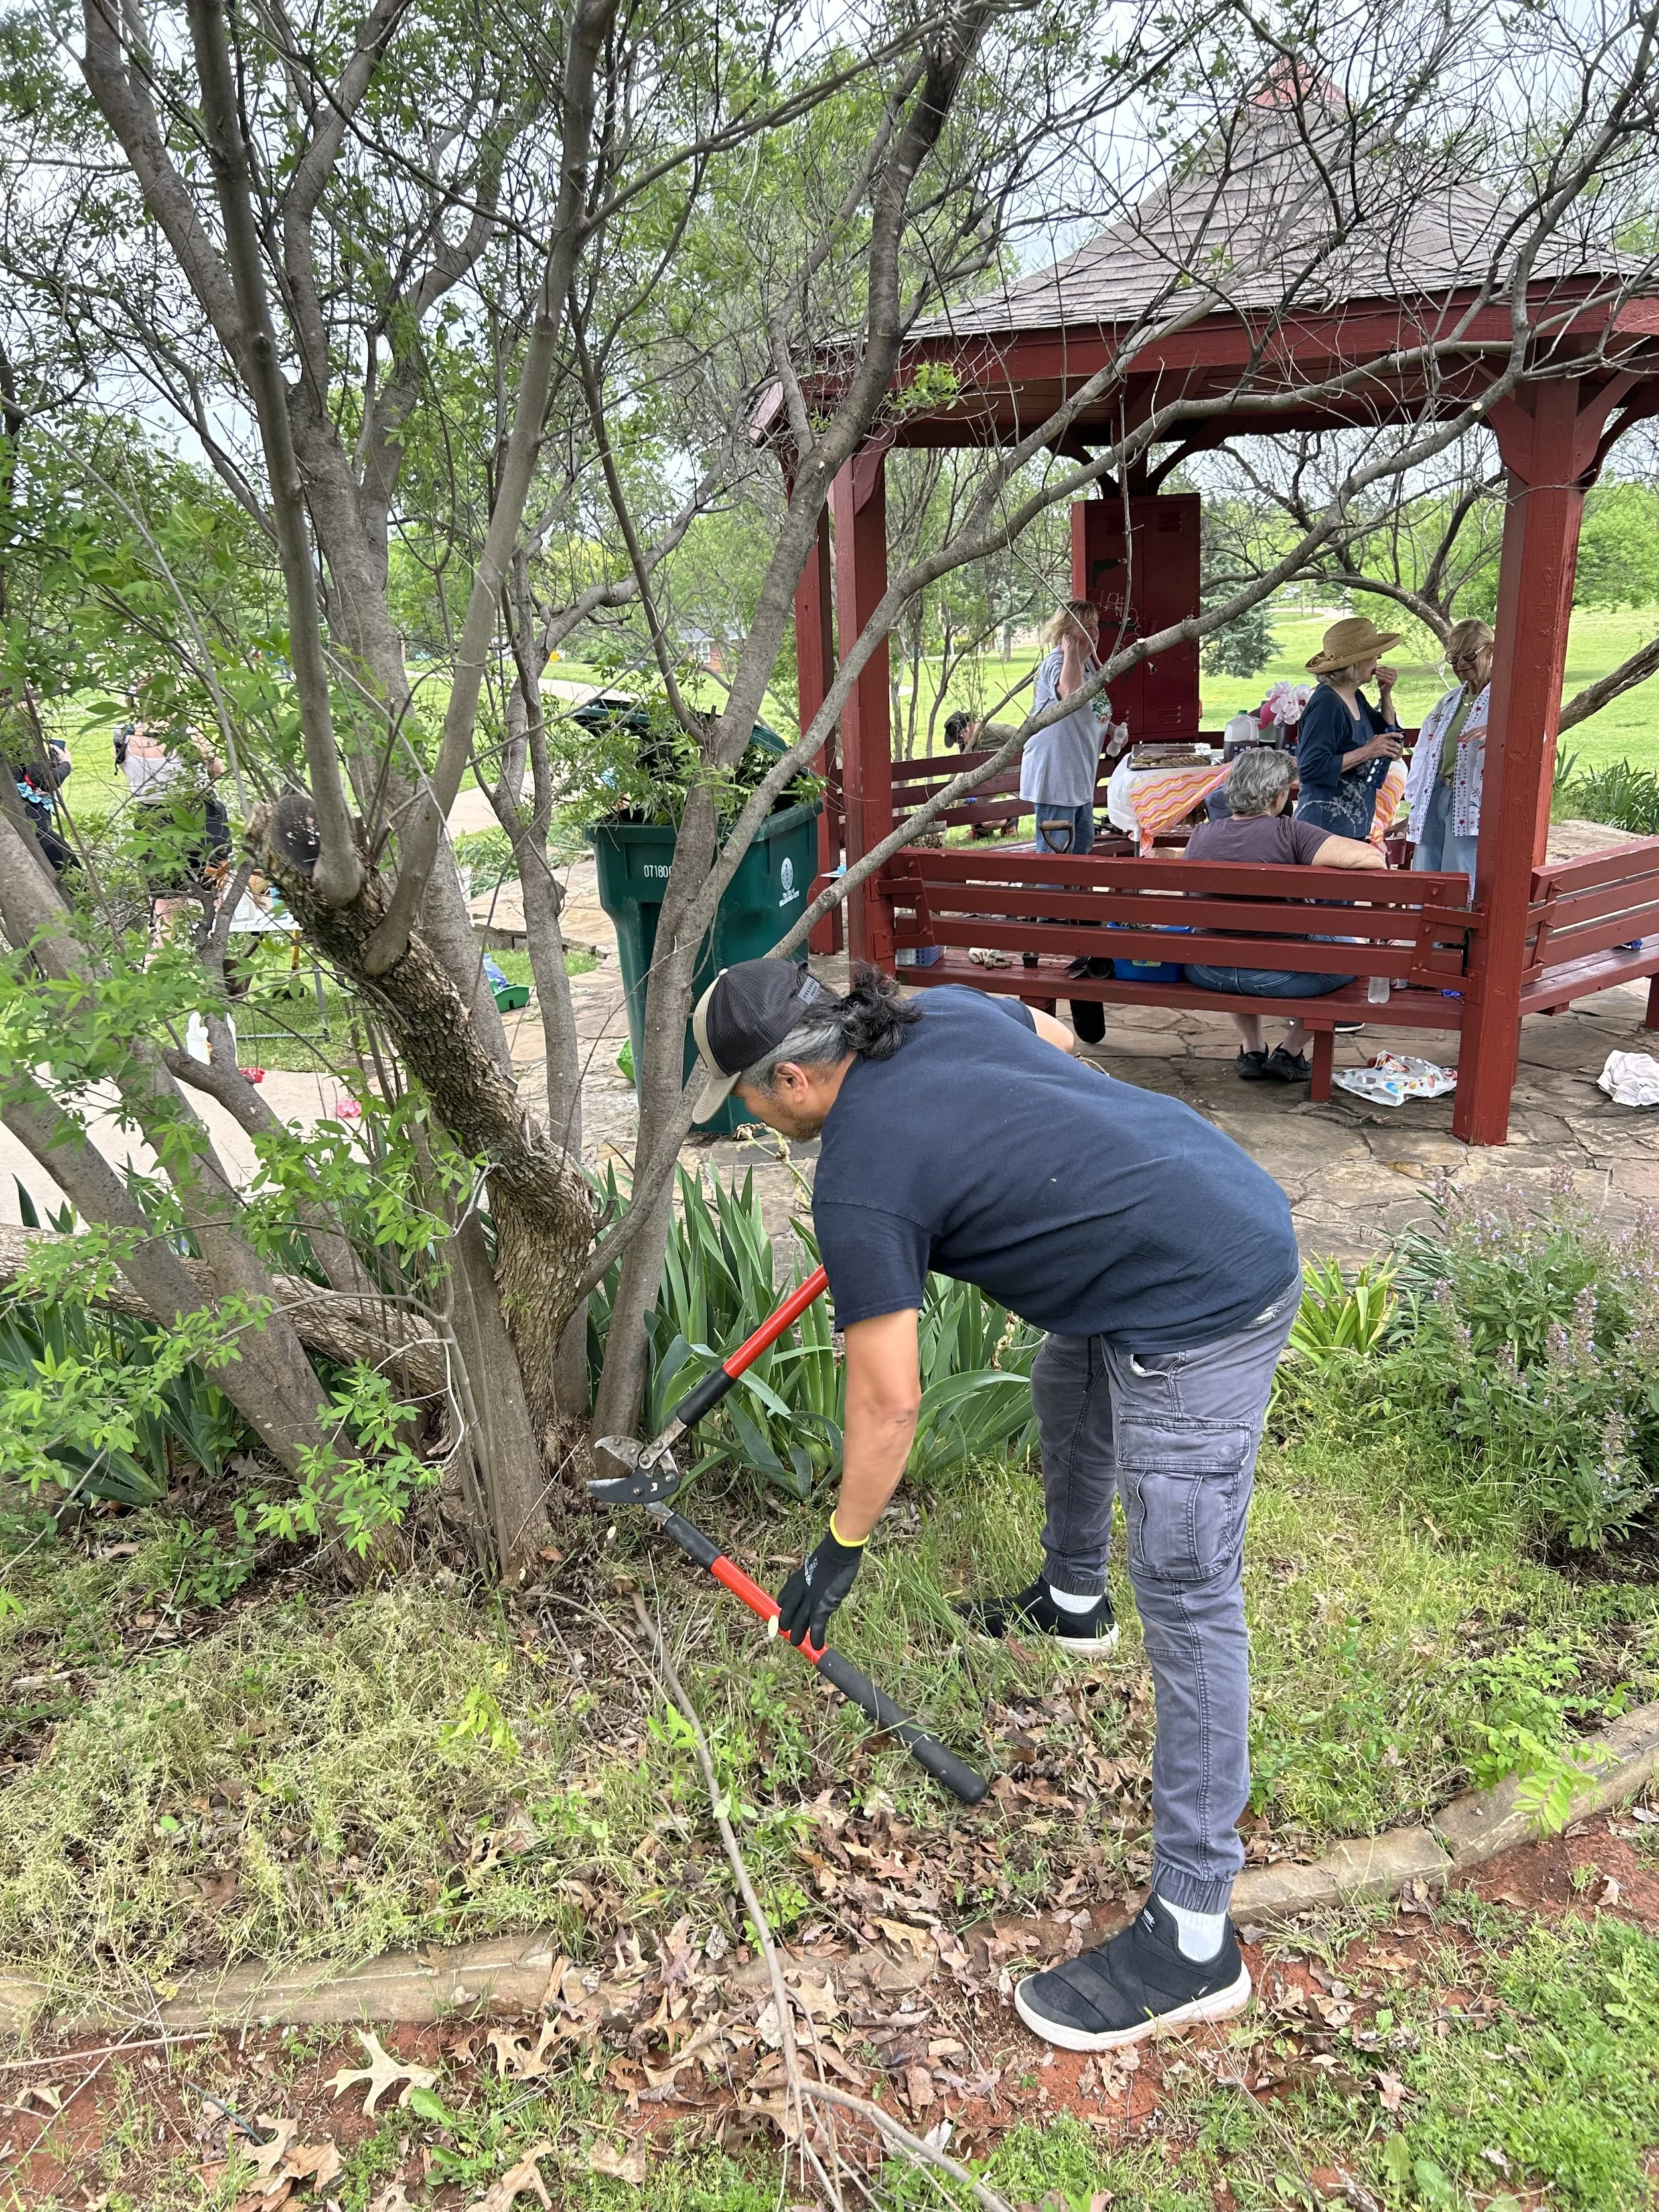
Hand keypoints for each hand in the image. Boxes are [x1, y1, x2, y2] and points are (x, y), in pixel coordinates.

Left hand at [774, 1522, 864, 1649]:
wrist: (838, 1552)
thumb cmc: (830, 1555)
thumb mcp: (815, 1565)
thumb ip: (812, 1576)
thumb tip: (816, 1580)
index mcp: (796, 1581)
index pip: (784, 1599)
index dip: (785, 1608)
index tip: (787, 1614)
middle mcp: (799, 1592)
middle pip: (788, 1613)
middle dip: (788, 1624)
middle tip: (789, 1633)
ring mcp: (810, 1600)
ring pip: (799, 1622)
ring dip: (798, 1635)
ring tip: (796, 1643)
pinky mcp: (822, 1606)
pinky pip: (817, 1626)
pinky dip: (816, 1637)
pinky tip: (816, 1646)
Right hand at [1367, 733, 1403, 760]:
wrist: (1365, 752)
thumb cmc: (1368, 746)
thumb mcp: (1374, 738)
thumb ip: (1379, 737)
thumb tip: (1384, 737)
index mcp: (1381, 736)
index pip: (1392, 734)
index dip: (1398, 735)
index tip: (1401, 736)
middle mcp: (1383, 741)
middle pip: (1394, 743)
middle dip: (1397, 746)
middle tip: (1398, 748)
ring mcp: (1384, 746)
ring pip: (1394, 749)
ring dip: (1396, 751)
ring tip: (1396, 752)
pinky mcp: (1383, 752)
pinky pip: (1391, 754)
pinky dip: (1393, 756)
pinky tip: (1393, 756)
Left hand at [1375, 664, 1397, 690]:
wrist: (1384, 691)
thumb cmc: (1383, 682)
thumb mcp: (1382, 675)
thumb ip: (1381, 671)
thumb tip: (1376, 665)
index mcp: (1394, 671)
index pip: (1386, 668)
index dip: (1380, 667)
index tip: (1375, 667)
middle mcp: (1395, 674)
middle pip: (1386, 671)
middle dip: (1380, 670)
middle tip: (1375, 669)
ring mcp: (1394, 679)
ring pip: (1385, 675)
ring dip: (1379, 673)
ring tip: (1375, 672)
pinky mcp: (1391, 682)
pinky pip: (1384, 679)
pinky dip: (1380, 678)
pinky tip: (1376, 677)